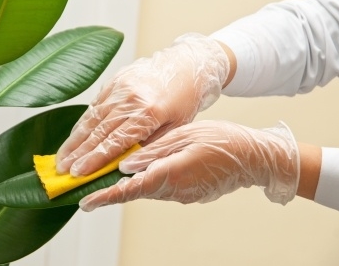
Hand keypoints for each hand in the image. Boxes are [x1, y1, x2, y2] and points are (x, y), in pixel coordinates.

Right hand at [56, 34, 229, 175]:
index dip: (94, 160)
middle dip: (78, 153)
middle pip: (98, 131)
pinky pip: (94, 105)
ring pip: (91, 118)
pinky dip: (83, 123)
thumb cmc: (184, 100)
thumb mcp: (175, 127)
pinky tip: (73, 137)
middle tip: (61, 170)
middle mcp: (130, 99)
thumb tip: (123, 165)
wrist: (185, 66)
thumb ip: (149, 144)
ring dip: (74, 140)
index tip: (77, 174)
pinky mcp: (114, 81)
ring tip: (60, 158)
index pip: (116, 142)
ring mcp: (120, 87)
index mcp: (149, 113)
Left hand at [79, 120, 299, 211]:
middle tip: (88, 189)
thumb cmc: (222, 141)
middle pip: (135, 192)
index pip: (130, 189)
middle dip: (111, 191)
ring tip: (111, 176)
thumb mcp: (185, 136)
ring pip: (147, 190)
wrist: (254, 158)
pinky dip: (147, 182)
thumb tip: (125, 164)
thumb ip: (153, 152)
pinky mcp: (189, 194)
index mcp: (171, 174)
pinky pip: (161, 188)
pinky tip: (144, 171)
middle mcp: (174, 190)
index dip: (105, 196)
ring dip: (128, 186)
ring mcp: (182, 195)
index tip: (84, 202)